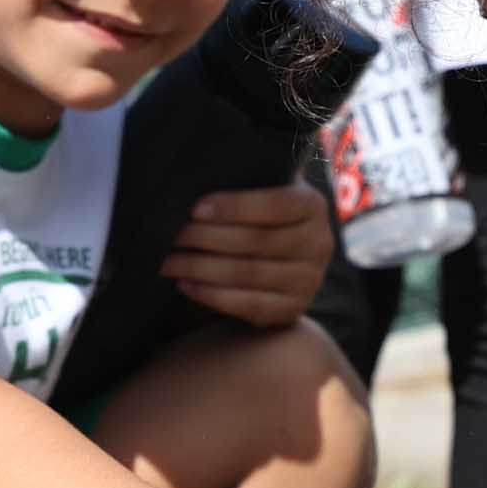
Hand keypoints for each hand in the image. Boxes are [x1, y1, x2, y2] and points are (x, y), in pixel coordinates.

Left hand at [164, 183, 335, 327]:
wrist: (284, 257)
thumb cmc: (259, 215)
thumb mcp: (263, 189)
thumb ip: (241, 182)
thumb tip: (191, 179)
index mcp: (312, 206)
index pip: (275, 205)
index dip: (234, 207)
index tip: (195, 208)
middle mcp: (319, 243)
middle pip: (257, 240)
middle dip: (207, 237)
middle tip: (171, 234)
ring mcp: (309, 280)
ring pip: (247, 273)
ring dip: (200, 268)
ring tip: (167, 261)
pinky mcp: (293, 309)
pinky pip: (248, 304)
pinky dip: (211, 295)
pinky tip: (185, 284)